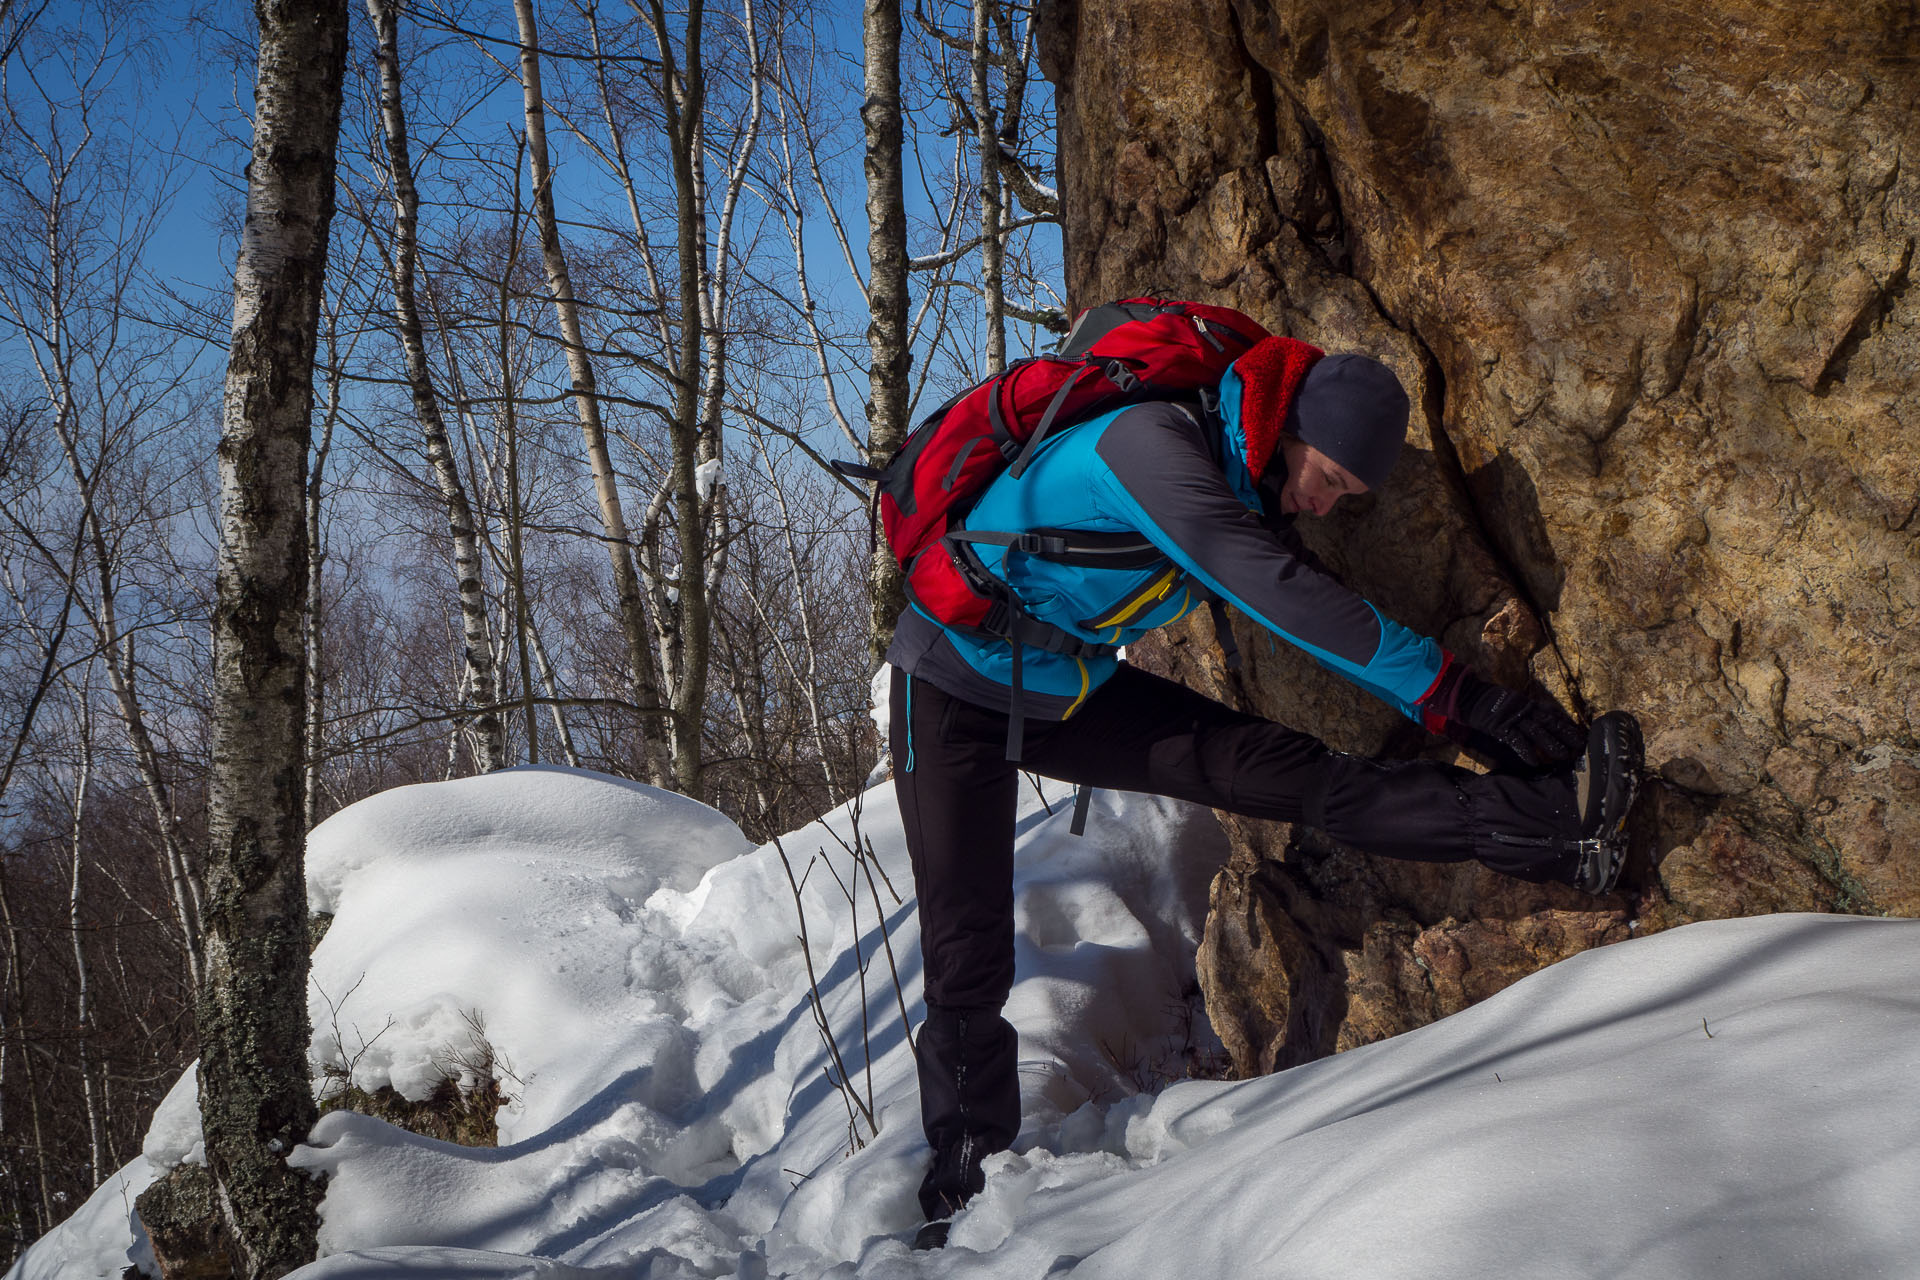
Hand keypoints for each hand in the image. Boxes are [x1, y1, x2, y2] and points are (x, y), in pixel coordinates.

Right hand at [1419, 653, 1583, 771]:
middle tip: (1580, 746)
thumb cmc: (1488, 699)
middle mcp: (1524, 709)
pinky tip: (1534, 762)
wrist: (1468, 695)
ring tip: (1563, 756)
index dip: (1566, 723)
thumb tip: (1537, 720)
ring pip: (1538, 731)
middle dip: (1566, 734)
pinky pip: (1516, 740)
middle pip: (1550, 722)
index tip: (1578, 732)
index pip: (1552, 713)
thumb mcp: (1511, 700)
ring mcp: (1514, 718)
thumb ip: (1524, 709)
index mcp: (1527, 703)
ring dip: (1551, 744)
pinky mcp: (1501, 726)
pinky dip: (1526, 751)